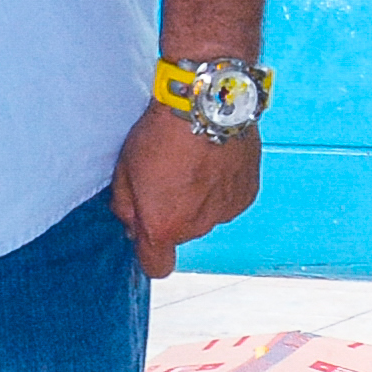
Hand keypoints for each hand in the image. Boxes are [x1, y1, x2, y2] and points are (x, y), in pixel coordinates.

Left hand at [113, 100, 259, 281]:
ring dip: (198, 199)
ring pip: (205, 216)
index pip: (157, 266)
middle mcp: (197, 226)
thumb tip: (130, 224)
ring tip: (193, 163)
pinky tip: (214, 160)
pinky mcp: (246, 194)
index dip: (149, 253)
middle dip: (171, 213)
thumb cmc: (163, 133)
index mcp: (164, 225)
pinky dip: (221, 187)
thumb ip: (125, 206)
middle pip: (180, 233)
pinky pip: (228, 200)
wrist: (207, 105)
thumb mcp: (125, 168)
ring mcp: (225, 212)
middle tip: (166, 176)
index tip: (146, 234)